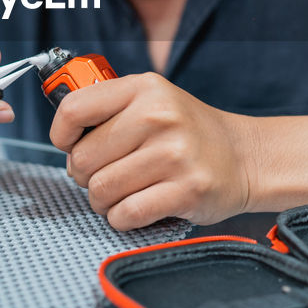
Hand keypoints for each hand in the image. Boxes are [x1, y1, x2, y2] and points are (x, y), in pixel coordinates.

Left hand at [49, 73, 258, 230]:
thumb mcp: (152, 100)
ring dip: (103, 201)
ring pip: (102, 190)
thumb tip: (65, 143)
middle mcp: (159, 117)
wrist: (245, 156)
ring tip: (122, 193)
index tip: (70, 146)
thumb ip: (109, 110)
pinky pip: (126, 214)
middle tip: (105, 176)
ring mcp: (174, 155)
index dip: (62, 135)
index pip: (75, 109)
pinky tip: (135, 208)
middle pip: (84, 159)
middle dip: (86, 176)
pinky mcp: (186, 190)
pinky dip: (121, 218)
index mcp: (144, 89)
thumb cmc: (188, 132)